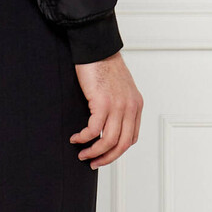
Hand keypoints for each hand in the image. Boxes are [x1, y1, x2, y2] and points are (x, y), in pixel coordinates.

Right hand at [70, 51, 142, 168]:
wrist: (97, 49)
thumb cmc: (104, 66)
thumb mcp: (120, 89)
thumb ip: (119, 106)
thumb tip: (107, 124)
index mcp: (136, 106)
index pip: (131, 138)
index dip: (117, 151)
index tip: (103, 155)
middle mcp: (130, 108)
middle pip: (121, 144)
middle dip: (106, 158)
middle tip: (92, 163)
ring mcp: (118, 106)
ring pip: (108, 141)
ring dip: (94, 151)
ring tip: (82, 154)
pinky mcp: (102, 102)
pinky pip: (93, 129)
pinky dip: (84, 138)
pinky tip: (75, 138)